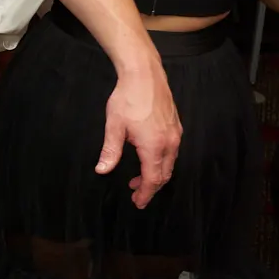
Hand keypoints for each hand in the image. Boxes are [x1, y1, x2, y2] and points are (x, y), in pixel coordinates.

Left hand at [101, 60, 180, 207]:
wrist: (145, 75)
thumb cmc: (128, 99)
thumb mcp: (114, 127)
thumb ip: (110, 151)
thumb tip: (102, 170)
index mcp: (154, 146)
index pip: (152, 178)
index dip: (145, 193)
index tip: (137, 203)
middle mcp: (170, 143)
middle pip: (164, 174)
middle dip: (150, 187)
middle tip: (136, 195)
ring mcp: (175, 135)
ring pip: (169, 164)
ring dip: (155, 175)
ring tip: (137, 180)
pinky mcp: (176, 127)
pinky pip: (171, 152)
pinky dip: (160, 162)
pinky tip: (147, 160)